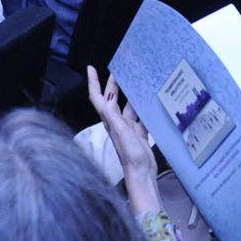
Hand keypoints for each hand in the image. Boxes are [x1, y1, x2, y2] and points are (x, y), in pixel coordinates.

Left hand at [87, 66, 158, 211]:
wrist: (142, 173)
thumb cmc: (130, 155)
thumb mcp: (121, 132)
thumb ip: (114, 115)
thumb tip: (108, 97)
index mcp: (110, 120)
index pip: (97, 97)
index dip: (93, 82)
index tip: (91, 68)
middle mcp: (116, 122)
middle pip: (112, 98)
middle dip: (113, 83)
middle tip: (119, 69)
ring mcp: (128, 128)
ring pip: (127, 106)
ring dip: (130, 94)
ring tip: (137, 81)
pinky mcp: (138, 133)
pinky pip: (140, 116)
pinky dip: (143, 108)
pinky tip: (149, 102)